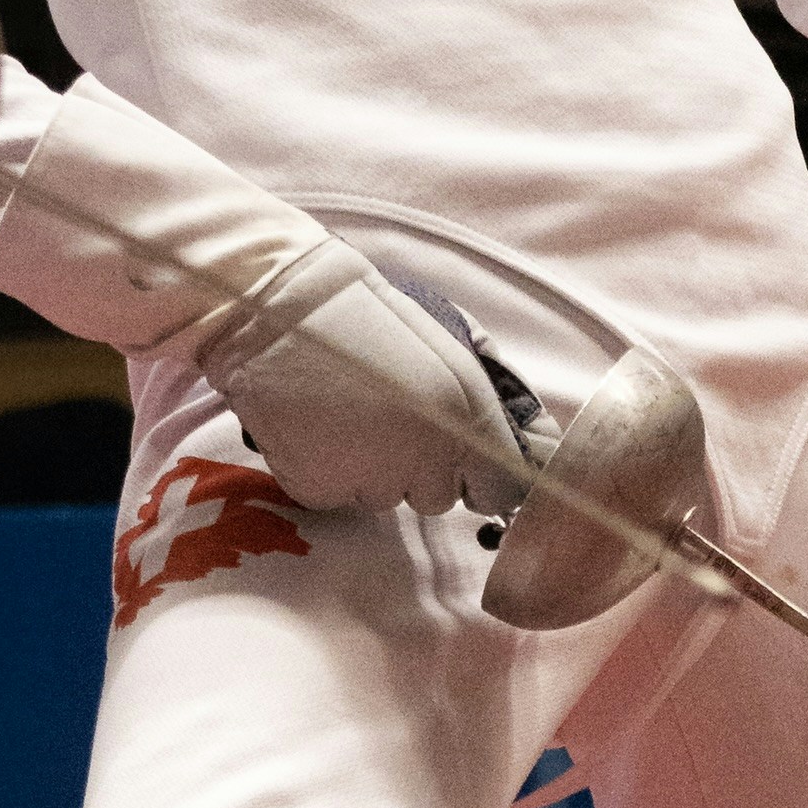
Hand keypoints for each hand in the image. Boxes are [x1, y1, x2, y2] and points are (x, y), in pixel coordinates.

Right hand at [197, 244, 524, 515]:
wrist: (278, 309)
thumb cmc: (369, 318)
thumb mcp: (453, 344)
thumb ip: (493, 402)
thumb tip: (529, 446)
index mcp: (467, 419)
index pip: (501, 491)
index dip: (482, 476)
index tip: (466, 461)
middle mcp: (424, 460)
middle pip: (439, 498)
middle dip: (421, 468)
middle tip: (388, 416)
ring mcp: (369, 479)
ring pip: (385, 497)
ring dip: (373, 468)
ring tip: (347, 414)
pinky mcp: (318, 490)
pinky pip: (338, 496)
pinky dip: (329, 471)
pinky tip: (317, 427)